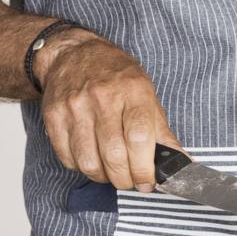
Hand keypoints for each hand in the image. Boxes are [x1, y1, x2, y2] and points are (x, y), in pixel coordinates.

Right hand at [38, 33, 181, 191]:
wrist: (74, 54)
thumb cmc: (115, 75)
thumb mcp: (146, 93)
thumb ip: (161, 131)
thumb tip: (181, 163)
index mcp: (132, 90)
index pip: (139, 137)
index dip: (144, 168)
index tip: (148, 181)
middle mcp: (102, 97)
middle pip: (113, 154)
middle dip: (125, 179)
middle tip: (131, 181)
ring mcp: (75, 106)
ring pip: (88, 161)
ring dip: (103, 177)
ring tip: (111, 172)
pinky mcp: (54, 116)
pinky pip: (67, 157)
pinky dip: (81, 167)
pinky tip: (91, 159)